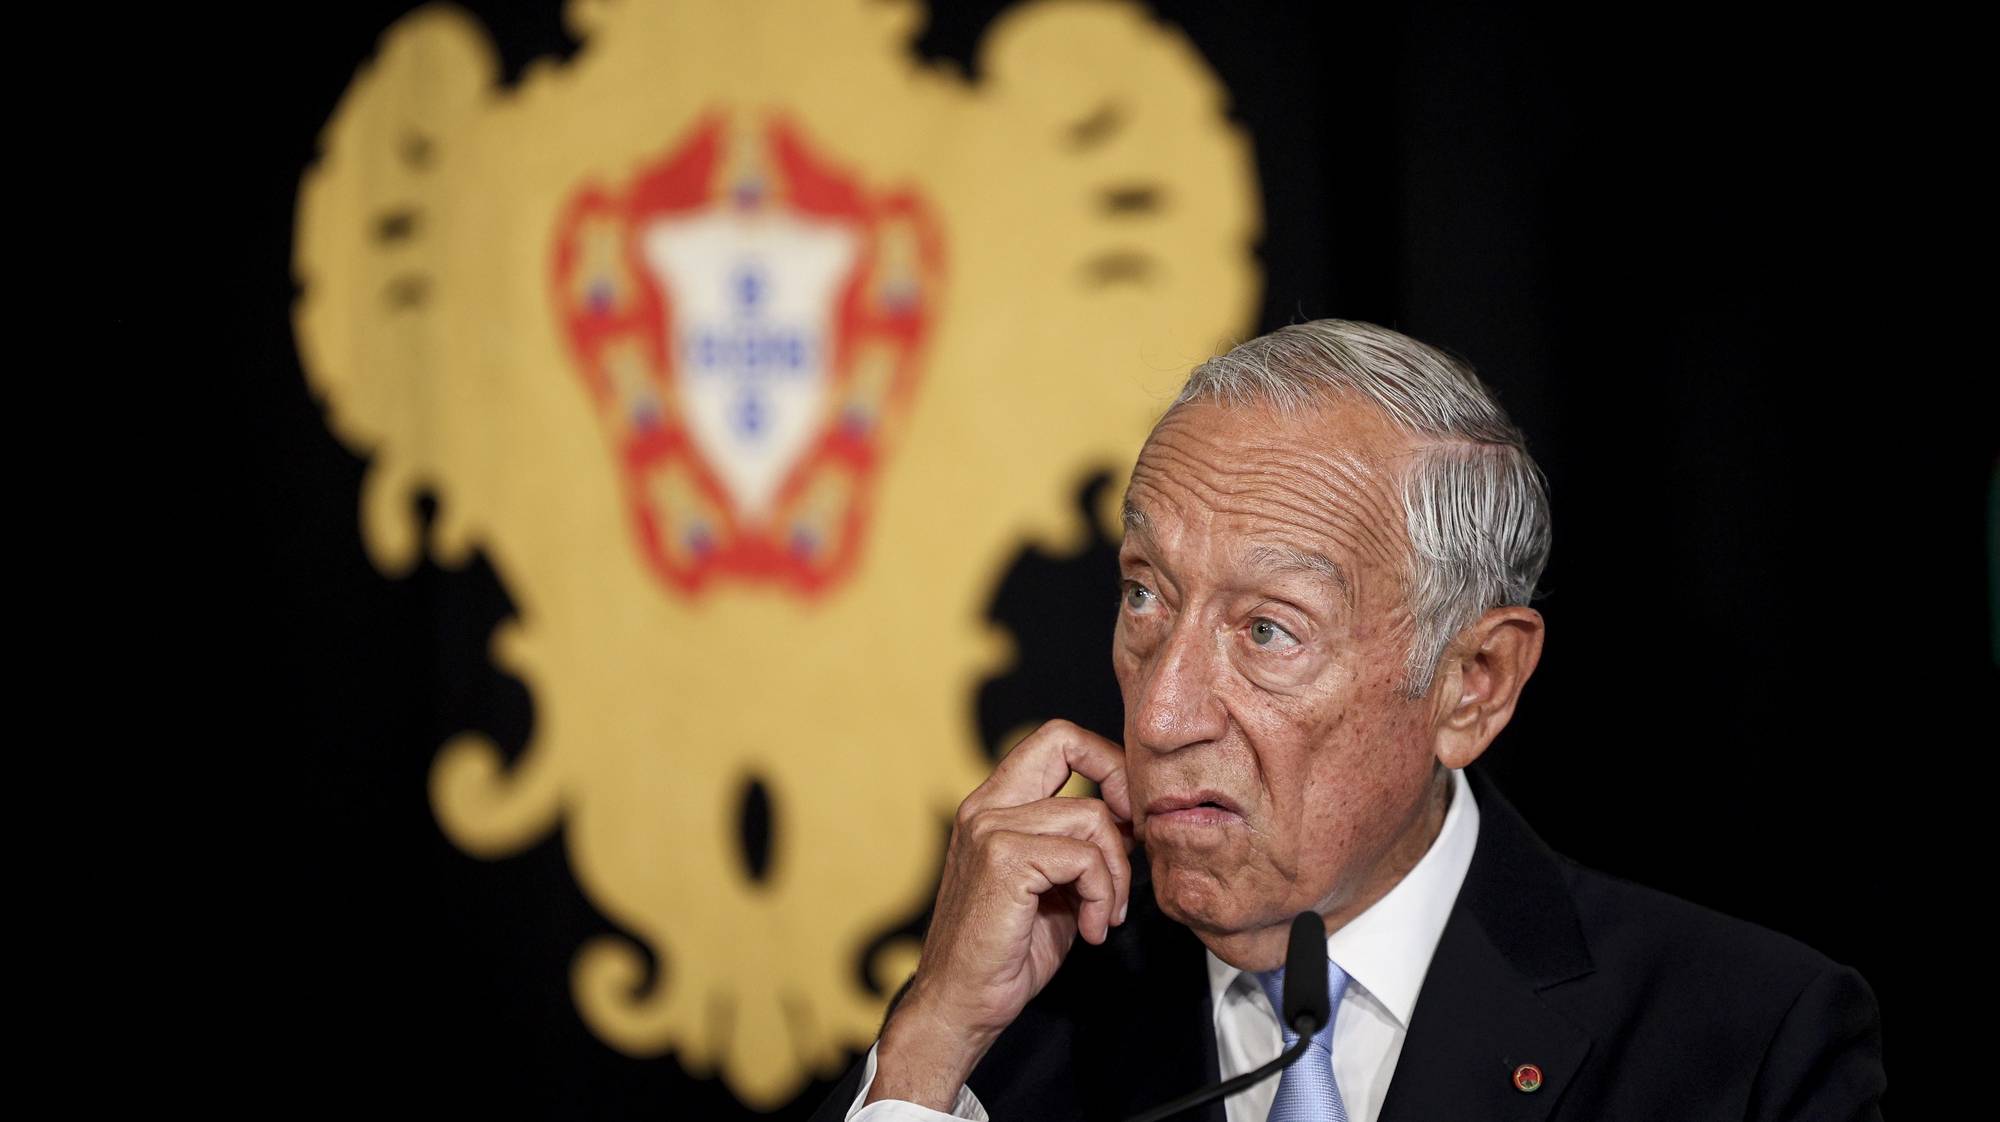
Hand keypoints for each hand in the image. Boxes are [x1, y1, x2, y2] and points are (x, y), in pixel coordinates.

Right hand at [866, 719, 1133, 1109]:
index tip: (1128, 816)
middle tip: (1134, 839)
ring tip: (1105, 914)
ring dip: (1117, 873)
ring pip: (1091, 816)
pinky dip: (1103, 896)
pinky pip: (1084, 859)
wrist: (962, 1006)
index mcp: (995, 806)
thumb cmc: (1007, 952)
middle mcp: (985, 806)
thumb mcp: (1055, 885)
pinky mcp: (1003, 860)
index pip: (1056, 740)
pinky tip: (1091, 929)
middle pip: (1066, 741)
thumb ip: (1082, 846)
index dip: (1105, 762)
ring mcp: (990, 829)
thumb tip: (1134, 822)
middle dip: (1118, 783)